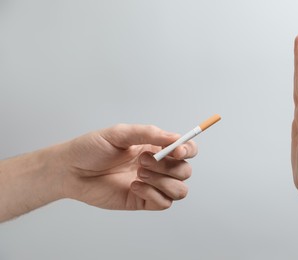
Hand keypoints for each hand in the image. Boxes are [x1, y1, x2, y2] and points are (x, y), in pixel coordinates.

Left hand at [60, 124, 196, 209]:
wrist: (70, 171)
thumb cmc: (91, 149)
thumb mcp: (119, 134)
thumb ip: (148, 133)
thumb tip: (175, 136)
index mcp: (155, 147)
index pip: (186, 149)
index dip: (188, 150)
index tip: (177, 151)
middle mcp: (157, 166)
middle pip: (185, 171)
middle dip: (167, 167)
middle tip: (143, 161)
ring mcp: (151, 185)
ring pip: (179, 190)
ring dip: (163, 182)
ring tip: (138, 174)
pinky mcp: (142, 201)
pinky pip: (164, 203)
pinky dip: (153, 195)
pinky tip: (134, 186)